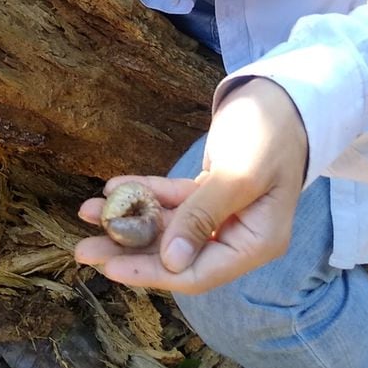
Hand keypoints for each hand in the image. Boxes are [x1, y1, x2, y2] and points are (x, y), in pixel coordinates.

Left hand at [74, 78, 307, 293]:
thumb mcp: (238, 174)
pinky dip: (145, 192)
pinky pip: (172, 199)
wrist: (284, 94)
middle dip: (129, 251)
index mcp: (256, 242)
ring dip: (129, 218)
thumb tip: (172, 262)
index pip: (198, 273)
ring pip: (169, 226)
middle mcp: (239, 236)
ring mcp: (224, 214)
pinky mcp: (211, 191)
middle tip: (83, 249)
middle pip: (176, 255)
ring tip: (86, 211)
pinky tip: (114, 186)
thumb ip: (204, 217)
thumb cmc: (270, 132)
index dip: (152, 273)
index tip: (111, 268)